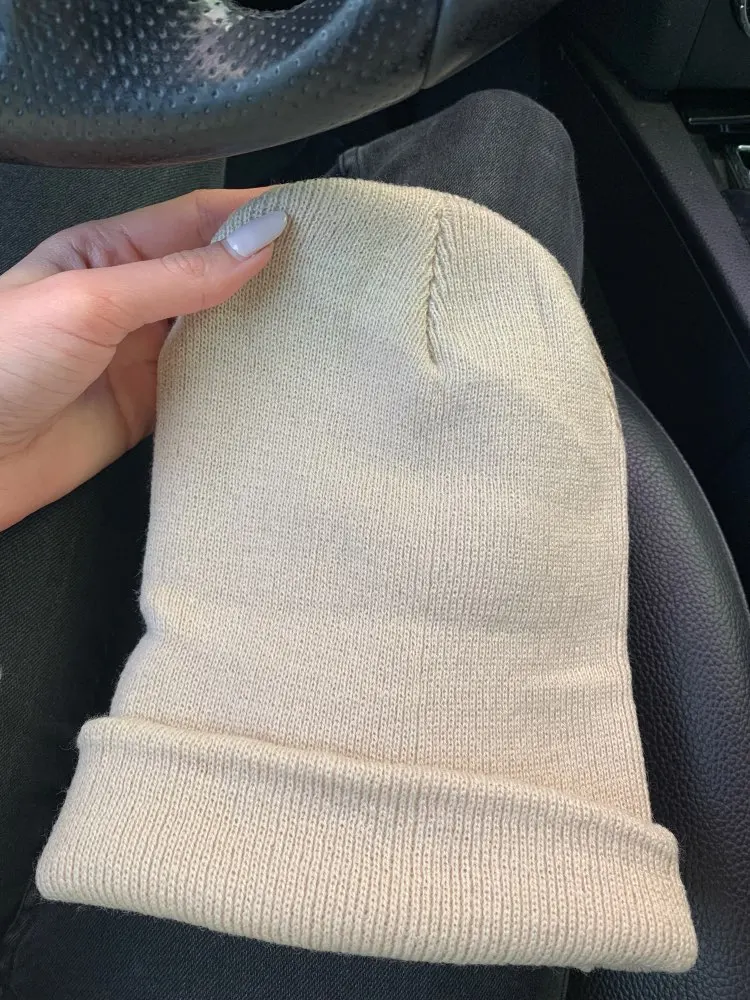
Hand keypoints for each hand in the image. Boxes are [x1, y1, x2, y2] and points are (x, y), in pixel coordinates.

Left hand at [0, 188, 285, 529]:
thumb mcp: (89, 301)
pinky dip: (238, 383)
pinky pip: (204, 388)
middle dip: (265, 268)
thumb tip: (253, 244)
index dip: (249, 212)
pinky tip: (270, 377)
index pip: (193, 219)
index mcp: (106, 253)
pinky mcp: (146, 409)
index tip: (308, 215)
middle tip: (327, 270)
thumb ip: (175, 276)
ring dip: (258, 326)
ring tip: (315, 320)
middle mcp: (129, 300)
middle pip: (211, 274)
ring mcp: (139, 357)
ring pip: (215, 332)